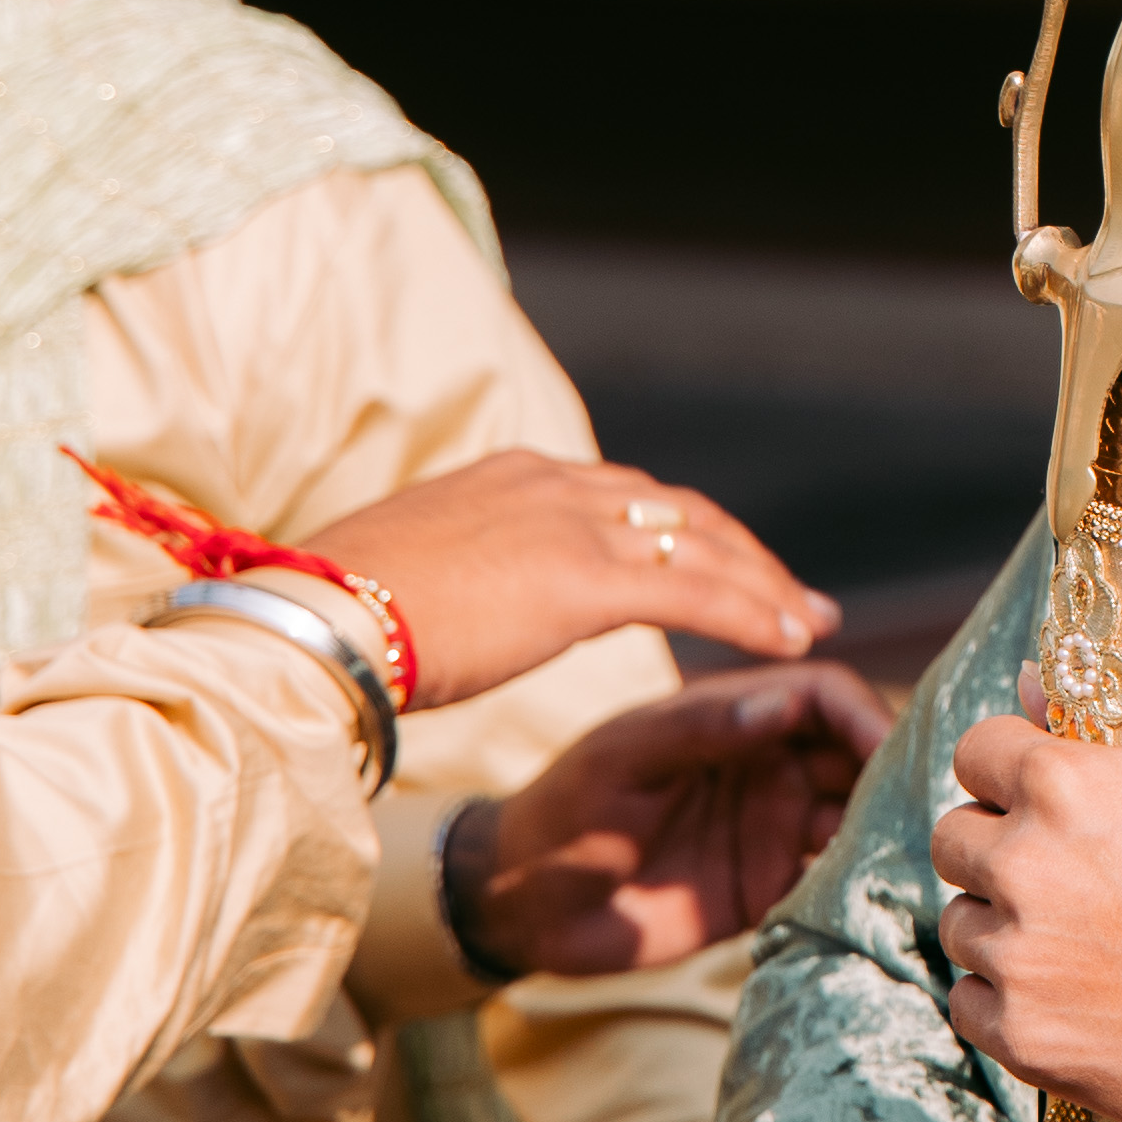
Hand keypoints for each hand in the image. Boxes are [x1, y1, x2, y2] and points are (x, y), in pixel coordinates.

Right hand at [307, 449, 839, 698]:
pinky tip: (789, 642)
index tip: (723, 565)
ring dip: (764, 585)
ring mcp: (572, 525)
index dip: (684, 532)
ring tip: (808, 623)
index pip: (625, 497)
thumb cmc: (340, 614)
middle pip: (679, 512)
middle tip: (795, 597)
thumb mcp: (419, 576)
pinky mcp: (584, 578)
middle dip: (743, 553)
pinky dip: (752, 612)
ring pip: (702, 545)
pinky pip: (697, 590)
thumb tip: (477, 606)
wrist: (313, 619)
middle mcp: (553, 485)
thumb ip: (468, 577)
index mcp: (514, 479)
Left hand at [452, 663, 886, 976]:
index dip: (862, 715)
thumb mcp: (622, 760)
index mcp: (733, 714)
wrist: (522, 906)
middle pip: (856, 752)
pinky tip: (880, 893)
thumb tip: (786, 702)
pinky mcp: (768, 886)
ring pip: (856, 813)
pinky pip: (832, 875)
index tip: (886, 753)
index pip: (822, 695)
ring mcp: (769, 825)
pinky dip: (861, 878)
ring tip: (917, 854)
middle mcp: (765, 763)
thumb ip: (700, 729)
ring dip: (886, 827)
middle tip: (928, 808)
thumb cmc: (562, 813)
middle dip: (894, 771)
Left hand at [934, 703, 1121, 1121]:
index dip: (1013, 768)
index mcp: (1068, 783)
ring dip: (1006, 926)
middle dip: (1000, 845)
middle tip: (1070, 874)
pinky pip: (969, 1003)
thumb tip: (1030, 680)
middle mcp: (1028, 865)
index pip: (978, 751)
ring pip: (960, 924)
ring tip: (1087, 942)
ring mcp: (1021, 958)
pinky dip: (1009, 999)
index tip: (1043, 794)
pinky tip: (1076, 996)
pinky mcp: (1025, 1038)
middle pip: (953, 838)